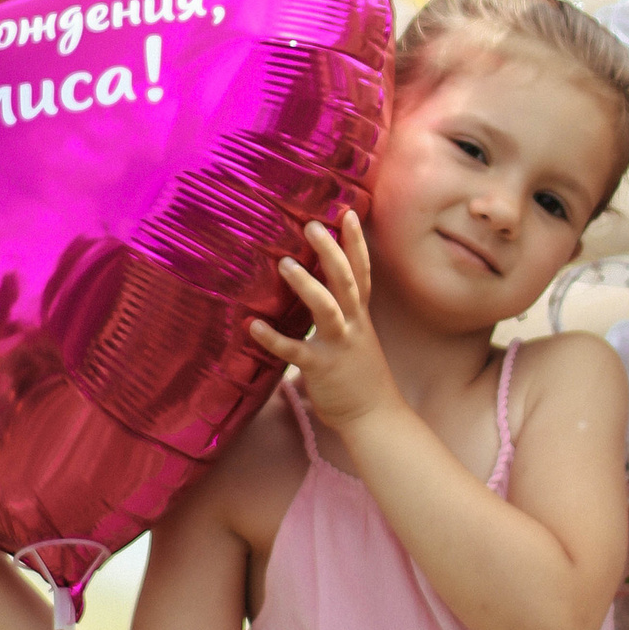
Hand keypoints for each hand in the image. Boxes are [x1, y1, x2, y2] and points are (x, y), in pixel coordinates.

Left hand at [248, 213, 400, 432]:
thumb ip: (341, 314)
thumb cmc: (360, 375)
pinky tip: (254, 327)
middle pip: (345, 280)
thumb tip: (317, 290)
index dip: (355, 243)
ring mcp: (338, 345)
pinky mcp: (320, 368)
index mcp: (360, 315)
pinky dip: (274, 339)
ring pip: (326, 308)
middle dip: (331, 251)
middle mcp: (352, 324)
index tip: (347, 214)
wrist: (375, 416)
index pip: (361, 271)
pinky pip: (295, 351)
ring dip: (306, 285)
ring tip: (284, 264)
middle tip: (313, 225)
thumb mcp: (357, 337)